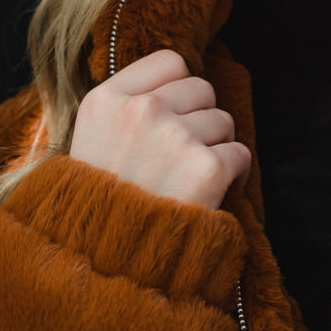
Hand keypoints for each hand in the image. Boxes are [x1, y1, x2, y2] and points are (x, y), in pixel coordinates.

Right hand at [70, 49, 250, 208]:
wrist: (101, 268)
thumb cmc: (98, 207)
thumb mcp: (90, 140)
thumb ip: (127, 106)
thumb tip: (177, 81)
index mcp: (105, 100)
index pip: (171, 62)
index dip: (178, 91)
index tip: (168, 120)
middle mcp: (140, 111)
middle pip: (202, 89)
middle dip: (199, 120)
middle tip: (176, 159)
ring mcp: (173, 138)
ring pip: (224, 122)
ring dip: (214, 149)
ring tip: (184, 182)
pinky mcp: (205, 168)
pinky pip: (240, 155)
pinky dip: (231, 176)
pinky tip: (204, 197)